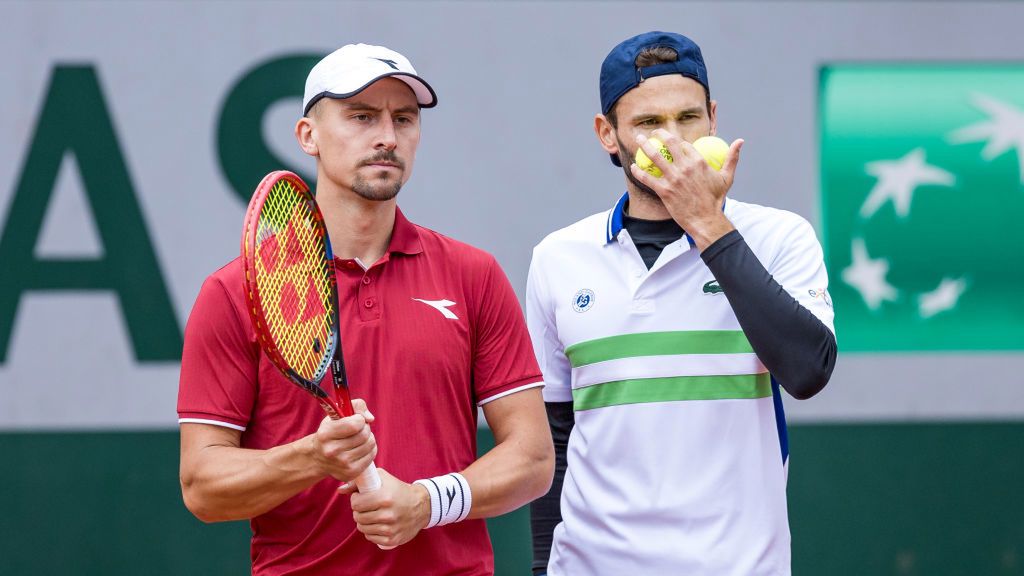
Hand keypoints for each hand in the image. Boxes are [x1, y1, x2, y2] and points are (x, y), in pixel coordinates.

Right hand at [308, 398, 376, 481]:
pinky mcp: (350, 473)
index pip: (354, 425)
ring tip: (358, 439)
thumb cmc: (331, 431)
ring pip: (370, 444)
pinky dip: (369, 449)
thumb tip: (370, 418)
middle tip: (358, 429)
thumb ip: (357, 406)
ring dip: (368, 438)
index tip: (355, 419)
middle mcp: (331, 451)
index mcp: (325, 434)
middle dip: (365, 428)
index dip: (359, 419)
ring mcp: (341, 464)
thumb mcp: (337, 414)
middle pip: (364, 435)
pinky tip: (360, 448)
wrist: (319, 457)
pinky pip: (371, 456)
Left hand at [344, 468, 430, 548]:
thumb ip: (359, 482)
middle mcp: (387, 514)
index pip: (356, 504)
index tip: (361, 497)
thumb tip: (340, 490)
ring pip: (362, 528)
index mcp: (385, 498)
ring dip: (364, 521)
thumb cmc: (398, 490)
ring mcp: (390, 529)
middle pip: (358, 517)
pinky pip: (371, 537)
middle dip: (359, 511)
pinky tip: (377, 524)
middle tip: (366, 507)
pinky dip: (371, 531)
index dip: (356, 500)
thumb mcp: (382, 478)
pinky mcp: (392, 540)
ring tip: (372, 514)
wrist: (421, 506)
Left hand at [631, 130, 743, 249]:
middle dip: (658, 134)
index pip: (683, 144)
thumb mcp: (726, 177)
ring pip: (655, 157)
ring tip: (638, 140)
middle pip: (668, 144)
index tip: (669, 140)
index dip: (675, 140)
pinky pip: (647, 178)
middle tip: (652, 133)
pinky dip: (638, 171)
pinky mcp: (665, 191)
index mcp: (699, 161)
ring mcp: (674, 179)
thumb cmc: (716, 199)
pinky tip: (633, 167)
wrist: (706, 220)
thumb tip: (740, 141)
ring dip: (644, 146)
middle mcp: (685, 167)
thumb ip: (732, 158)